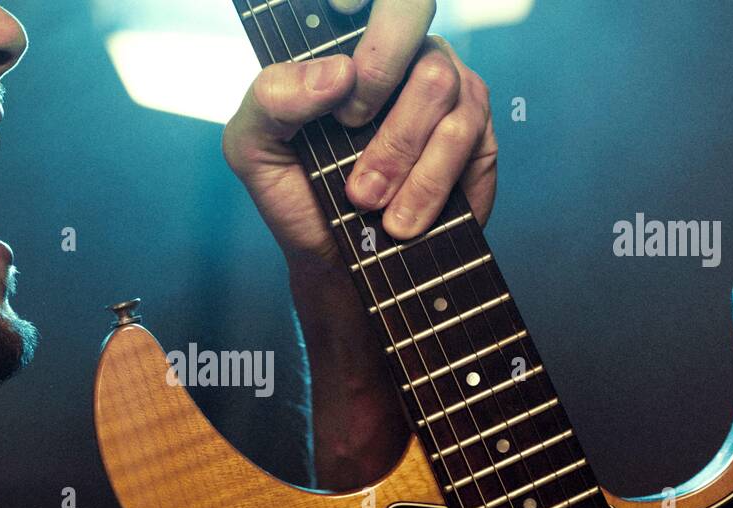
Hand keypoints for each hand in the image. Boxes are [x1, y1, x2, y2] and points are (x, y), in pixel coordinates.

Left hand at [222, 0, 496, 274]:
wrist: (331, 258)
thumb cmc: (294, 191)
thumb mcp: (252, 145)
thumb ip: (272, 96)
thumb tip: (340, 71)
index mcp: (354, 41)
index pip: (386, 2)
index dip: (372, 38)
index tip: (342, 111)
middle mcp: (409, 54)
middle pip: (424, 57)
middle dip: (388, 134)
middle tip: (358, 184)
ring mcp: (452, 92)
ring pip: (448, 102)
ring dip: (407, 170)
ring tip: (375, 210)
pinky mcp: (480, 138)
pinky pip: (470, 145)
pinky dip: (430, 189)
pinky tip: (404, 218)